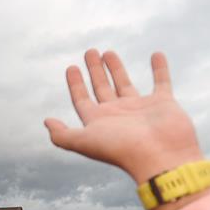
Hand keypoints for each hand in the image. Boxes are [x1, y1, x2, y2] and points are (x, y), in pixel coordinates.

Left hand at [45, 49, 203, 184]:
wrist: (160, 157)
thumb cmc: (122, 149)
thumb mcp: (85, 141)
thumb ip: (63, 135)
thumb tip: (46, 122)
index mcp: (100, 122)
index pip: (83, 101)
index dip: (75, 85)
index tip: (71, 68)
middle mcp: (118, 115)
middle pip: (102, 89)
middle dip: (95, 71)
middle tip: (90, 52)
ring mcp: (140, 109)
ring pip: (125, 84)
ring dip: (116, 68)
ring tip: (108, 52)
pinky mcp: (163, 103)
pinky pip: (161, 81)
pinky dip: (160, 68)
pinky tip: (156, 54)